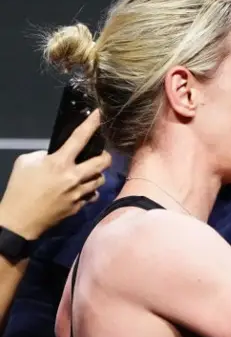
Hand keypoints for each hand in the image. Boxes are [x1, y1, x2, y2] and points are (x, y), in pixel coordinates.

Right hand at [0, 110, 111, 238]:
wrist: (18, 221)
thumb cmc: (19, 189)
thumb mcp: (25, 163)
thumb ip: (44, 155)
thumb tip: (55, 155)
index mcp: (59, 163)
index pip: (80, 138)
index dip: (92, 124)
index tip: (101, 114)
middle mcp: (73, 177)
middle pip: (103, 162)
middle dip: (106, 156)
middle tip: (101, 154)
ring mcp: (78, 193)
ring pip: (100, 179)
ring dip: (98, 174)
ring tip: (90, 173)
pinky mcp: (79, 207)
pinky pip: (92, 195)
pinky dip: (90, 191)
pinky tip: (84, 190)